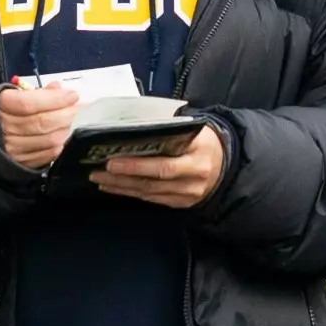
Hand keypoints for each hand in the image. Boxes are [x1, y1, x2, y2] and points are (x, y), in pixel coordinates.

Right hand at [0, 86, 78, 169]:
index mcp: (1, 106)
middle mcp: (5, 129)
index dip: (53, 99)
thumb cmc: (5, 111)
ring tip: (73, 121)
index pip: (28, 103)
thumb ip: (37, 92)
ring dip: (65, 129)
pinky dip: (60, 145)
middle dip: (65, 114)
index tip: (72, 95)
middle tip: (78, 108)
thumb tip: (58, 89)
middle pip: (41, 122)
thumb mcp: (15, 95)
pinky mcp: (23, 163)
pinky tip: (63, 135)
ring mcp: (13, 149)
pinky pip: (48, 155)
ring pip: (48, 140)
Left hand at [90, 123, 225, 207]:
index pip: (164, 164)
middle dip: (122, 177)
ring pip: (149, 193)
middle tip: (98, 170)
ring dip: (121, 187)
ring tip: (98, 178)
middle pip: (153, 181)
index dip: (137, 165)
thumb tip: (135, 122)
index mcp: (198, 155)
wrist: (227, 163)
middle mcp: (193, 178)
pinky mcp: (181, 203)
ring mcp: (188, 194)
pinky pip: (152, 199)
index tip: (112, 159)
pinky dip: (131, 193)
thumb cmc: (204, 140)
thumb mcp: (194, 128)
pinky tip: (114, 187)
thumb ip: (169, 127)